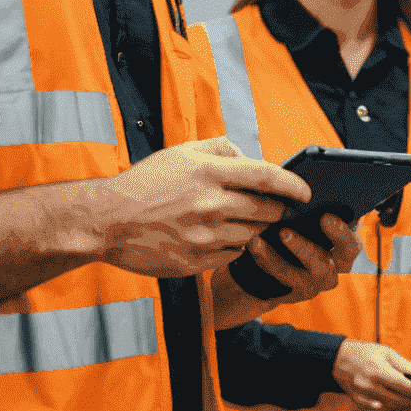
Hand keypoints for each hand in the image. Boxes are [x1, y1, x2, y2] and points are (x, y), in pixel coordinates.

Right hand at [97, 138, 309, 277]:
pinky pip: (232, 255)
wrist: (104, 220)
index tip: (306, 192)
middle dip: (278, 210)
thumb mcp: (181, 153)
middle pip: (266, 210)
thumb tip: (249, 157)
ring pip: (253, 235)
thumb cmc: (145, 183)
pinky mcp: (195, 261)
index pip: (266, 176)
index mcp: (208, 173)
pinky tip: (223, 237)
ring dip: (257, 229)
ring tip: (247, 222)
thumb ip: (220, 149)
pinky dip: (235, 246)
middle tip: (277, 208)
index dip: (293, 184)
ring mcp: (203, 236)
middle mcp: (209, 204)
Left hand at [211, 214, 362, 326]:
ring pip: (292, 275)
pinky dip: (260, 262)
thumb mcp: (321, 222)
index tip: (324, 217)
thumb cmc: (312, 230)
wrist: (290, 261)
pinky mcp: (289, 294)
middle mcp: (331, 272)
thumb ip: (323, 210)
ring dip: (273, 258)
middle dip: (303, 249)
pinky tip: (250, 247)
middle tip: (284, 232)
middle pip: (322, 267)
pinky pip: (272, 280)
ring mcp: (310, 285)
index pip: (351, 246)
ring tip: (256, 242)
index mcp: (345, 252)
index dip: (340, 233)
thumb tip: (314, 191)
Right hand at [332, 340, 410, 410]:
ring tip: (410, 396)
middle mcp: (369, 387)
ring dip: (403, 405)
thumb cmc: (367, 352)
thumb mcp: (388, 353)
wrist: (338, 359)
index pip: (406, 388)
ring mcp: (362, 398)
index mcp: (378, 371)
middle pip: (400, 402)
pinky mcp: (358, 405)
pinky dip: (389, 410)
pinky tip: (393, 400)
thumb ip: (407, 367)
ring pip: (392, 410)